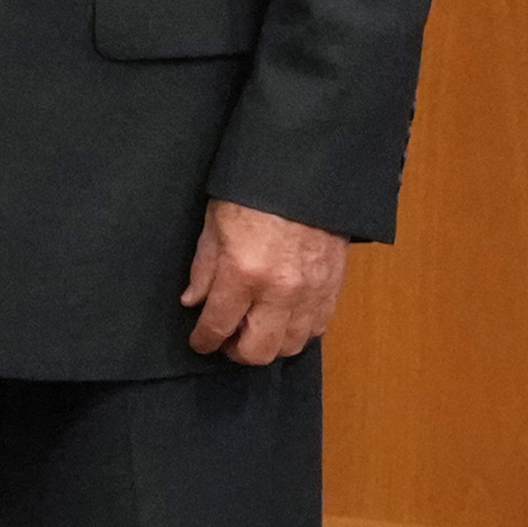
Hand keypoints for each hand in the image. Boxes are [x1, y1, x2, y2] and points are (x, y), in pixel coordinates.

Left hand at [183, 199, 353, 365]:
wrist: (307, 174)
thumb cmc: (255, 193)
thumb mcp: (215, 226)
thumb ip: (204, 270)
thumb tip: (194, 302)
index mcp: (244, 273)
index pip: (218, 326)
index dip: (204, 341)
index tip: (199, 342)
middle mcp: (280, 291)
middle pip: (258, 351)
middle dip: (237, 351)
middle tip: (227, 339)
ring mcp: (311, 292)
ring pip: (291, 346)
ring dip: (270, 343)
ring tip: (256, 328)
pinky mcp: (334, 287)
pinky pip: (317, 328)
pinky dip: (298, 331)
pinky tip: (283, 318)